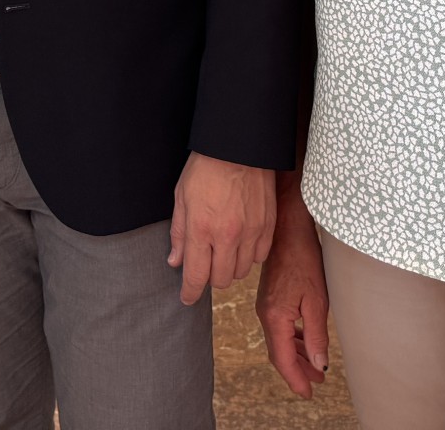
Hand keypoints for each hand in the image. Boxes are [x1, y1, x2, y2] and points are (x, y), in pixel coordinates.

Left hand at [168, 152, 275, 304]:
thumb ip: (179, 233)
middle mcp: (228, 236)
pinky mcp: (268, 226)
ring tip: (224, 249)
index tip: (187, 298)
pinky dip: (250, 256)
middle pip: (221, 280)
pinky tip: (242, 242)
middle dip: (210, 278)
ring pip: (242, 272)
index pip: (196, 276)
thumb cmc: (206, 168)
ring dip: (230, 267)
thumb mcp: (181, 198)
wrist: (239, 146)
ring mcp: (251, 232)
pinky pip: (260, 257)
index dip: (190, 292)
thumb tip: (176, 262)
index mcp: (202, 229)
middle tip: (206, 263)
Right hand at [256, 198, 328, 397]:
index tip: (309, 394)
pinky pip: (280, 328)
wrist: (287, 227)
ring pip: (280, 341)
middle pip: (279, 353)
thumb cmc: (303, 257)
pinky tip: (306, 341)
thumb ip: (316, 334)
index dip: (296, 379)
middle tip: (315, 384)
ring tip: (316, 367)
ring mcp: (266, 306)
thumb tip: (319, 363)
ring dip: (297, 356)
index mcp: (274, 317)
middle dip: (297, 371)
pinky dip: (293, 340)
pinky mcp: (271, 298)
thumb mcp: (317, 299)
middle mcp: (265, 314)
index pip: (283, 359)